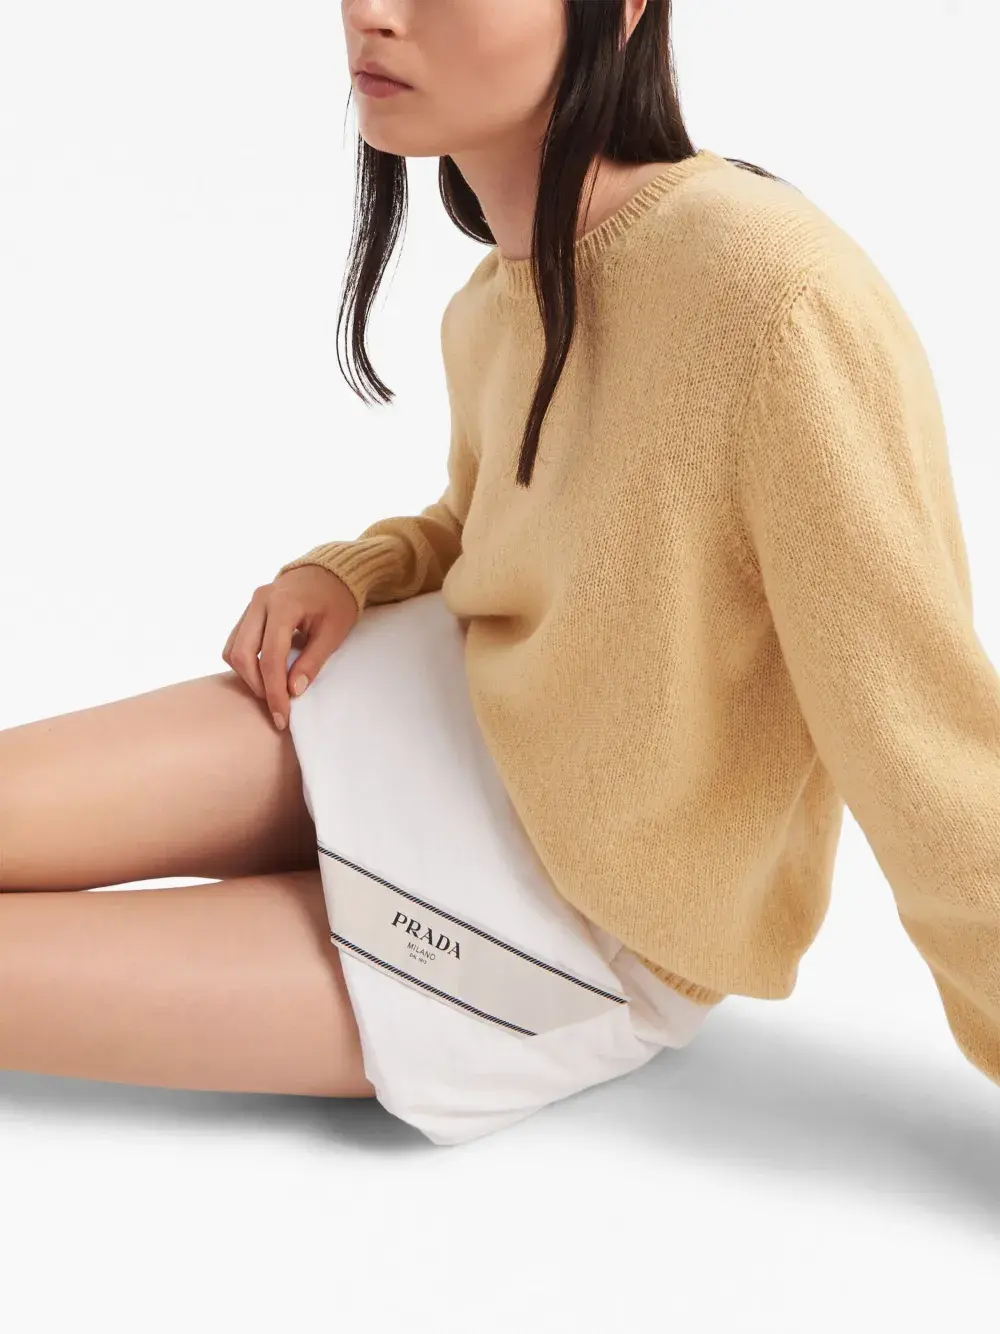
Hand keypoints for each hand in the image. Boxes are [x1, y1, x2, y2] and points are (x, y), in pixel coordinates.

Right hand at [221, 565, 359, 729]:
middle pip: (242, 655)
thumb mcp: (333, 632)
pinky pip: (235, 642)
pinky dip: (245, 662)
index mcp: (283, 604)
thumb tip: (293, 691)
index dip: (274, 691)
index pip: (270, 657)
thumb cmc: (337, 600)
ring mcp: (250, 604)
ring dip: (248, 676)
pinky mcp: (248, 611)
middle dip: (258, 686)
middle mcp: (259, 602)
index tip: (282, 716)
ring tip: (272, 691)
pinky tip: (264, 674)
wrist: (330, 571)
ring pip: (233, 650)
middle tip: (277, 707)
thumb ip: (312, 661)